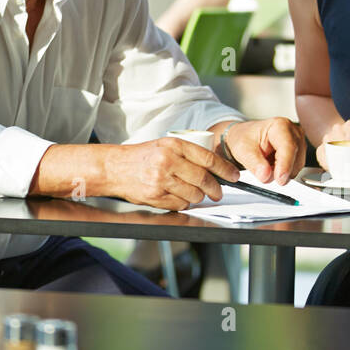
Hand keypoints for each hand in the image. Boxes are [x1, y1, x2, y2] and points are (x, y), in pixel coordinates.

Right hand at [105, 137, 240, 210]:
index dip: (225, 169)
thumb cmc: (141, 157)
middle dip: (216, 189)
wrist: (115, 168)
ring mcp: (161, 180)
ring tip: (194, 192)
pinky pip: (181, 204)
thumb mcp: (165, 146)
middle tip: (218, 192)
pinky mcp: (156, 196)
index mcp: (173, 145)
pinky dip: (184, 203)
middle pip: (204, 179)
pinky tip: (177, 196)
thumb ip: (187, 155)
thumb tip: (214, 168)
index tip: (234, 175)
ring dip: (199, 197)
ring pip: (194, 194)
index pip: (208, 158)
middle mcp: (168, 161)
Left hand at [222, 118, 302, 184]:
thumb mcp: (242, 149)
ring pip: (296, 167)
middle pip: (295, 159)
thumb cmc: (245, 138)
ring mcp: (299, 143)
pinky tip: (272, 165)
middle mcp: (294, 133)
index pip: (288, 147)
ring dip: (280, 173)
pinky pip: (294, 170)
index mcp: (280, 126)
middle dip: (279, 171)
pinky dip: (283, 173)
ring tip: (265, 164)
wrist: (245, 136)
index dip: (285, 165)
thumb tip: (265, 176)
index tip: (279, 179)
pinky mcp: (299, 153)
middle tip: (262, 172)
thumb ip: (254, 163)